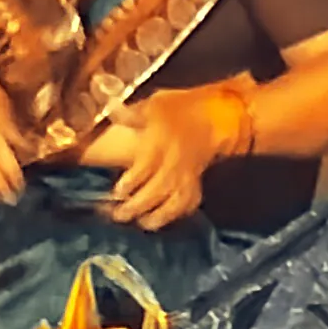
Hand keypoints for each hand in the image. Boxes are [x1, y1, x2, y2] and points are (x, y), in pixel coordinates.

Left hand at [89, 86, 234, 231]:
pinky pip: (190, 201)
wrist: (217, 115)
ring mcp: (189, 174)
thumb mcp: (153, 104)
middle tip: (120, 215)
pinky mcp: (197, 182)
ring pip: (176, 200)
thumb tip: (110, 112)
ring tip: (143, 223)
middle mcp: (176, 161)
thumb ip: (131, 114)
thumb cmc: (179, 109)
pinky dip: (179, 212)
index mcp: (163, 141)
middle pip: (158, 188)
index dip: (131, 182)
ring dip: (160, 215)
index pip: (146, 166)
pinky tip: (166, 219)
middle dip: (139, 205)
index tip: (118, 192)